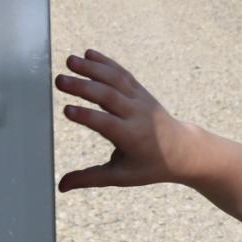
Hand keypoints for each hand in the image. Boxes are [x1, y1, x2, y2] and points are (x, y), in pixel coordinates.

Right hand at [55, 49, 204, 190]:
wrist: (182, 150)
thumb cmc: (149, 166)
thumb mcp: (121, 176)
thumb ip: (90, 178)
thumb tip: (61, 187)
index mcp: (131, 138)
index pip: (106, 124)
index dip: (87, 117)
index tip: (66, 110)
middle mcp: (137, 115)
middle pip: (108, 97)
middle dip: (83, 87)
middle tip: (59, 80)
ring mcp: (140, 100)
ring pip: (116, 80)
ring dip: (93, 68)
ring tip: (70, 61)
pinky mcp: (141, 91)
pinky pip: (123, 74)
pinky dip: (106, 63)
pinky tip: (88, 54)